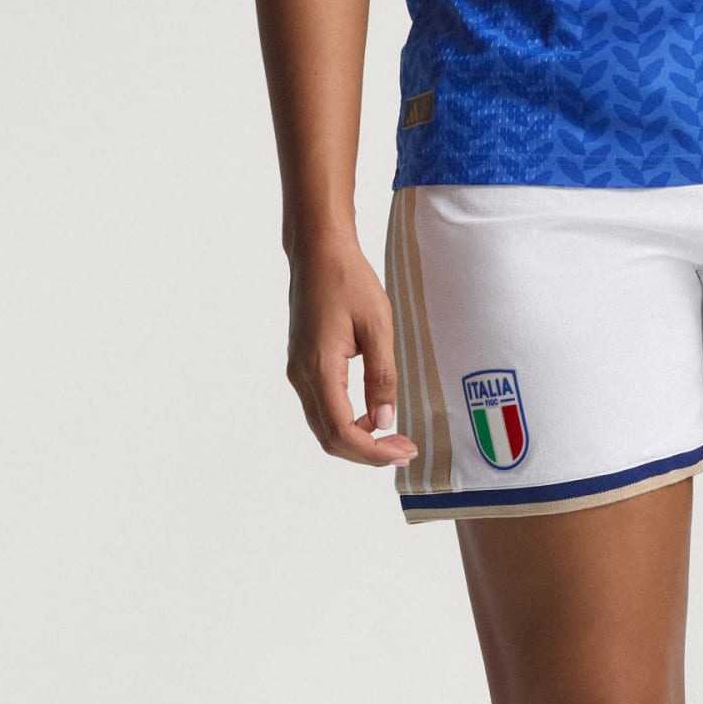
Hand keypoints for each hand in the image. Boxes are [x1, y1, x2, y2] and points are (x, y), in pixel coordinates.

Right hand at [285, 234, 419, 467]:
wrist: (318, 252)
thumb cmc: (349, 281)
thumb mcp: (378, 326)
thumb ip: (381, 376)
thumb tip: (385, 421)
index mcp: (320, 369)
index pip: (342, 432)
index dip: (374, 451)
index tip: (404, 450)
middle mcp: (301, 377)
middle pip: (329, 438)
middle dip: (366, 452)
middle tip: (403, 447)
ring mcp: (298, 371)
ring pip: (323, 425)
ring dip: (356, 437)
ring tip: (391, 432)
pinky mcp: (302, 364)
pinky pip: (321, 406)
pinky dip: (345, 419)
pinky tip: (371, 409)